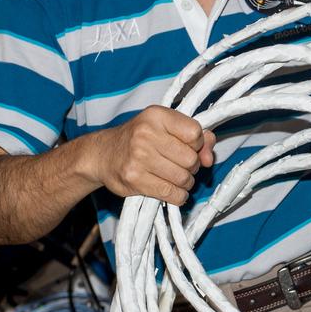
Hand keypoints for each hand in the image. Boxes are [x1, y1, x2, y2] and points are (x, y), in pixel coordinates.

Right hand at [86, 105, 215, 204]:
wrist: (101, 155)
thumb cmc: (138, 139)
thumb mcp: (164, 127)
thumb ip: (195, 137)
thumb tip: (209, 158)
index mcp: (156, 115)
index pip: (195, 133)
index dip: (197, 144)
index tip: (189, 147)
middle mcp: (146, 134)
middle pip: (191, 159)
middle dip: (191, 167)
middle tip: (181, 166)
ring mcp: (139, 158)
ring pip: (183, 178)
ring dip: (185, 182)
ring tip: (175, 177)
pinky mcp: (135, 180)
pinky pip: (172, 194)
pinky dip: (178, 195)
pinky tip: (171, 189)